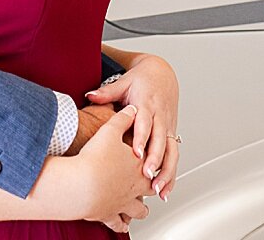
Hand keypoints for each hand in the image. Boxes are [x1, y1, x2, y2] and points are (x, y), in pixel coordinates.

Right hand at [65, 105, 151, 232]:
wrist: (80, 184)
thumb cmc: (95, 158)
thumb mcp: (110, 129)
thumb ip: (123, 118)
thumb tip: (131, 108)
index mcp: (138, 166)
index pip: (152, 164)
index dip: (154, 162)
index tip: (154, 162)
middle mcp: (134, 187)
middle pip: (149, 189)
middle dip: (152, 188)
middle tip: (154, 187)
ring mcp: (122, 203)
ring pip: (138, 210)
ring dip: (140, 210)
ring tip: (142, 210)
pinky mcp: (107, 215)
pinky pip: (117, 223)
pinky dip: (120, 225)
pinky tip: (121, 226)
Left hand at [87, 54, 180, 198]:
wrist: (162, 73)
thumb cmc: (142, 80)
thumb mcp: (124, 82)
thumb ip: (107, 92)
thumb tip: (90, 95)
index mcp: (147, 104)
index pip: (146, 123)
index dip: (142, 138)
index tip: (136, 152)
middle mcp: (160, 116)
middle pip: (160, 140)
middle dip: (155, 159)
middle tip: (146, 175)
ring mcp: (167, 126)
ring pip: (171, 151)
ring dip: (166, 170)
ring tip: (157, 189)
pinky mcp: (171, 133)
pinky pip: (174, 155)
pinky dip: (171, 173)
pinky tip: (165, 189)